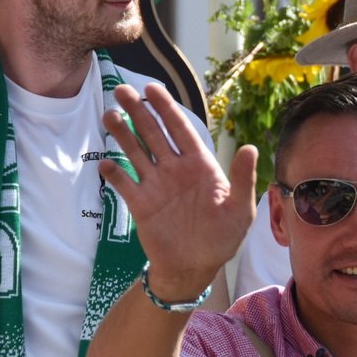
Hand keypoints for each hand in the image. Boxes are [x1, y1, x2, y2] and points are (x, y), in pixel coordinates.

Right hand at [101, 83, 257, 299]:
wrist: (195, 268)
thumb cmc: (222, 238)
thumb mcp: (240, 210)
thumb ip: (242, 179)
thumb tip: (250, 148)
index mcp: (199, 164)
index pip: (181, 129)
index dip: (166, 108)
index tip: (151, 88)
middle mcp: (174, 169)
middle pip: (153, 133)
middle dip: (138, 111)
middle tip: (121, 90)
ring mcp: (155, 185)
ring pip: (135, 152)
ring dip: (122, 134)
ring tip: (109, 116)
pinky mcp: (140, 204)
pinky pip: (124, 184)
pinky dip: (114, 173)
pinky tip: (106, 163)